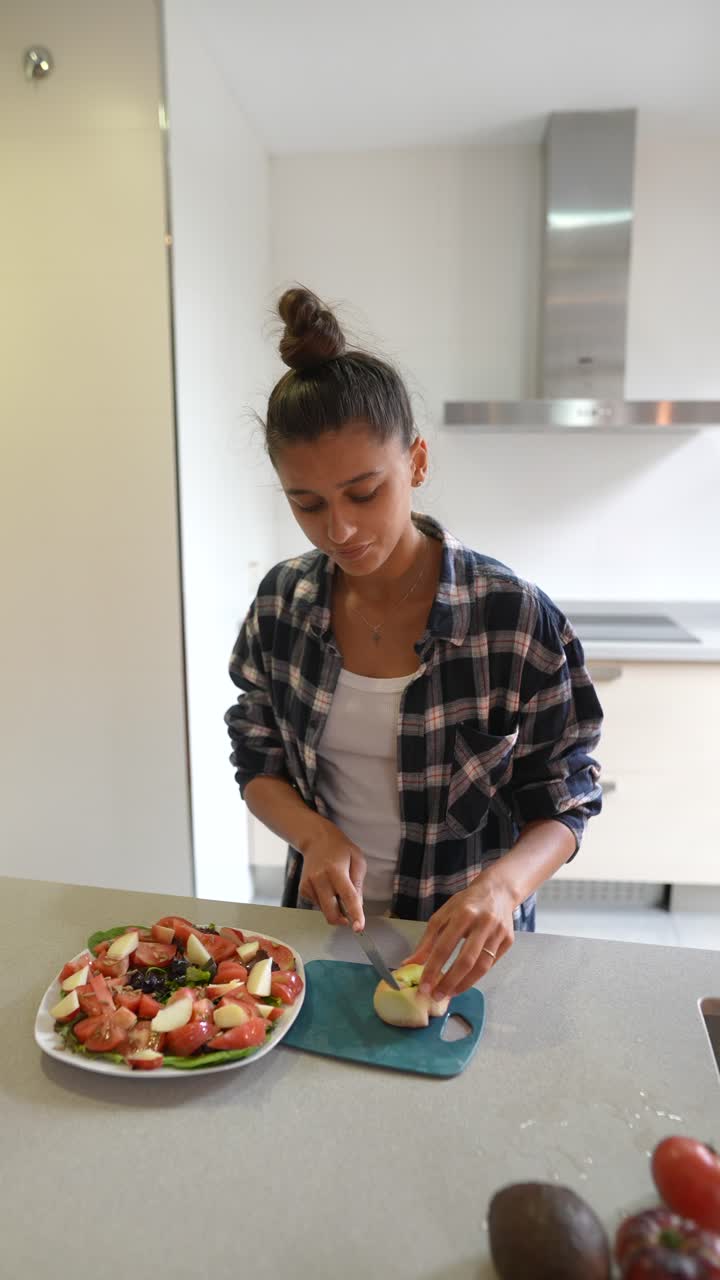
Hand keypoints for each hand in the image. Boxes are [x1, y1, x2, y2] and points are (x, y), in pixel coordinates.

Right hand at [298, 821, 366, 930]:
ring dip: (334, 907)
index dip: (355, 914)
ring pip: (324, 910)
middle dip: (342, 920)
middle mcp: (319, 879)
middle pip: (331, 911)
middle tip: (350, 918)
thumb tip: (357, 906)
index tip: (358, 928)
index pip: (348, 897)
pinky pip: (318, 905)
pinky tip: (326, 887)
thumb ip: (358, 884)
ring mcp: (308, 885)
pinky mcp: (302, 890)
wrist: (316, 840)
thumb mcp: (357, 860)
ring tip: (336, 887)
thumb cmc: (340, 849)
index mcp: (336, 870)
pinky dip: (325, 901)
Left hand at [402, 872, 514, 999]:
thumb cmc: (466, 903)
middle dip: (450, 982)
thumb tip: (409, 964)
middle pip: (466, 960)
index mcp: (463, 913)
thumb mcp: (443, 915)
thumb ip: (427, 941)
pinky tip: (465, 982)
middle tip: (437, 997)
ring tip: (450, 993)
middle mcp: (483, 923)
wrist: (497, 891)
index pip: (445, 946)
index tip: (424, 986)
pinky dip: (477, 976)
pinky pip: (491, 964)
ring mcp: (498, 932)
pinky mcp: (508, 940)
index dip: (433, 968)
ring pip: (482, 966)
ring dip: (464, 984)